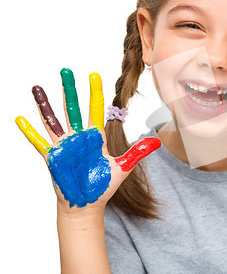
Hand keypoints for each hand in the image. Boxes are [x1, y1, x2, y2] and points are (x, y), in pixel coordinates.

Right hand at [16, 68, 160, 215]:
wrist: (88, 204)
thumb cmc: (104, 185)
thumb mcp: (123, 167)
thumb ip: (138, 152)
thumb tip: (158, 142)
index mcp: (96, 137)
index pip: (96, 110)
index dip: (95, 93)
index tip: (94, 76)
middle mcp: (79, 137)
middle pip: (73, 108)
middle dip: (70, 90)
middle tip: (66, 70)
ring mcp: (64, 146)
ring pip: (53, 120)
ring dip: (45, 104)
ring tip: (37, 87)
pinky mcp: (52, 157)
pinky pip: (38, 142)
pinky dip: (29, 131)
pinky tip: (19, 119)